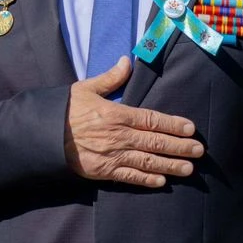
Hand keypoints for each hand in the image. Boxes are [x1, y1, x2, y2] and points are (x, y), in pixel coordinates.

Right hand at [63, 57, 204, 187]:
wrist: (43, 136)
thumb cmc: (64, 110)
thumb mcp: (85, 88)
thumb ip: (110, 78)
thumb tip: (126, 61)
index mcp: (117, 114)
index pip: (152, 120)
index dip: (173, 124)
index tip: (190, 128)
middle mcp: (119, 136)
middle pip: (156, 142)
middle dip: (179, 147)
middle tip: (199, 151)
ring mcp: (112, 156)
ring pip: (148, 161)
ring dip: (170, 165)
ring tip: (188, 169)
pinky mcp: (103, 171)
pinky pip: (130, 177)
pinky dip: (147, 180)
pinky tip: (162, 181)